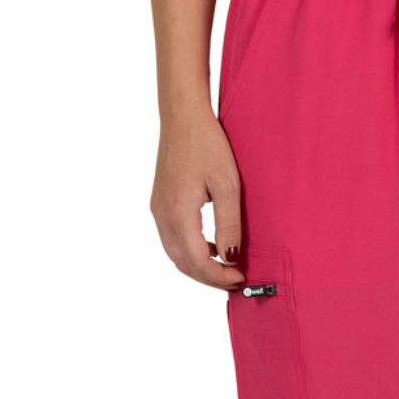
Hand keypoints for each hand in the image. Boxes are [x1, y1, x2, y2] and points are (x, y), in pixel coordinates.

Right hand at [151, 107, 247, 287]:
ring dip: (199, 266)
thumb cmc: (207, 144)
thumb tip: (230, 258)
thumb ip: (229, 224)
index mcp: (178, 214)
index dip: (219, 276)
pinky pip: (172, 239)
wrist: (182, 117)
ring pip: (175, 253)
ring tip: (226, 268)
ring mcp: (158, 209)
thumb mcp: (227, 184)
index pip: (197, 262)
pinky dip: (190, 250)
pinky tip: (211, 245)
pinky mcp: (159, 202)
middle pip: (183, 263)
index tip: (241, 279)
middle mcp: (162, 216)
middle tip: (235, 281)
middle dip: (209, 277)